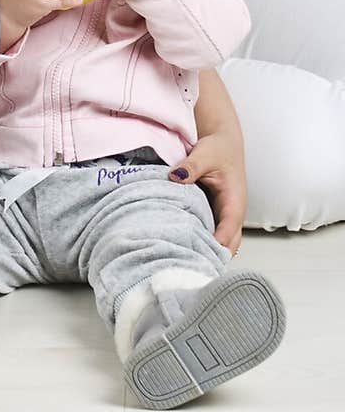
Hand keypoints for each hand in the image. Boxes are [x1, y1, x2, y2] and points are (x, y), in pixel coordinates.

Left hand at [167, 132, 246, 254]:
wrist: (224, 142)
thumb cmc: (219, 149)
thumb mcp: (204, 154)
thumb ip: (191, 166)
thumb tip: (175, 177)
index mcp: (235, 200)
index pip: (230, 227)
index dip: (219, 242)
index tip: (205, 255)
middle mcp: (233, 213)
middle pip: (229, 244)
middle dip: (214, 256)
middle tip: (192, 269)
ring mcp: (225, 216)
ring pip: (222, 242)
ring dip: (209, 253)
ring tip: (187, 265)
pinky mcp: (216, 216)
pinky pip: (212, 234)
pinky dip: (203, 243)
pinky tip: (185, 250)